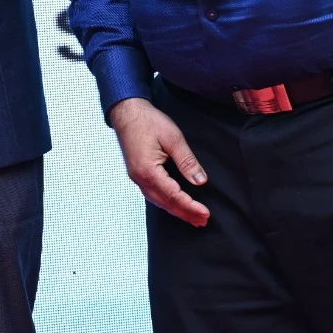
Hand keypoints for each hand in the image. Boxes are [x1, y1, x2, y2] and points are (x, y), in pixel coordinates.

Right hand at [109, 96, 209, 226]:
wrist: (126, 111)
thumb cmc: (148, 121)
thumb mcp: (173, 138)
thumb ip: (187, 161)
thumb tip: (200, 181)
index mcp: (148, 170)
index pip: (173, 195)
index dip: (190, 206)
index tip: (205, 214)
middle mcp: (139, 178)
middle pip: (165, 203)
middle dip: (185, 213)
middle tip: (202, 221)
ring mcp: (136, 177)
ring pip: (158, 201)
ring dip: (176, 210)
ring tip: (192, 217)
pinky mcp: (137, 173)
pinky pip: (152, 194)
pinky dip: (166, 202)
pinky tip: (174, 203)